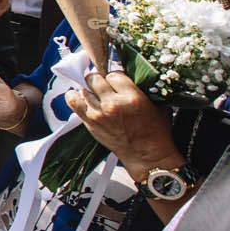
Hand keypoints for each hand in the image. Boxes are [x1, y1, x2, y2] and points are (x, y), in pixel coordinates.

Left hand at [70, 67, 184, 174]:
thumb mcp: (156, 105)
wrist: (147, 156)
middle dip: (99, 80)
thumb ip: (141, 89)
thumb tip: (128, 76)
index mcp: (133, 97)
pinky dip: (74, 97)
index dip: (115, 78)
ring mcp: (100, 113)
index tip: (116, 83)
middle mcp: (114, 104)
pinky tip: (80, 98)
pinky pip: (73, 102)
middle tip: (103, 87)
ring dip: (89, 90)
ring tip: (96, 95)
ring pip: (83, 88)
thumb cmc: (155, 132)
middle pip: (95, 78)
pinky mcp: (90, 123)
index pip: (114, 74)